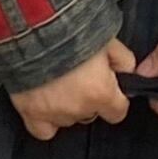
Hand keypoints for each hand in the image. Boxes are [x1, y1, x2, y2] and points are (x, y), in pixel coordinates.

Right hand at [12, 41, 135, 140]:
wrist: (34, 27)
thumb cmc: (72, 30)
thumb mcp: (108, 40)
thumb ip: (123, 61)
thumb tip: (127, 72)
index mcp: (101, 92)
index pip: (118, 112)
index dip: (115, 99)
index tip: (108, 88)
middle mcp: (79, 108)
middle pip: (91, 114)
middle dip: (89, 99)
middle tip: (80, 77)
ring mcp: (54, 113)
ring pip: (68, 119)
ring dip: (68, 106)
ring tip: (59, 83)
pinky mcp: (30, 112)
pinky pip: (43, 131)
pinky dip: (47, 121)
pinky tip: (47, 105)